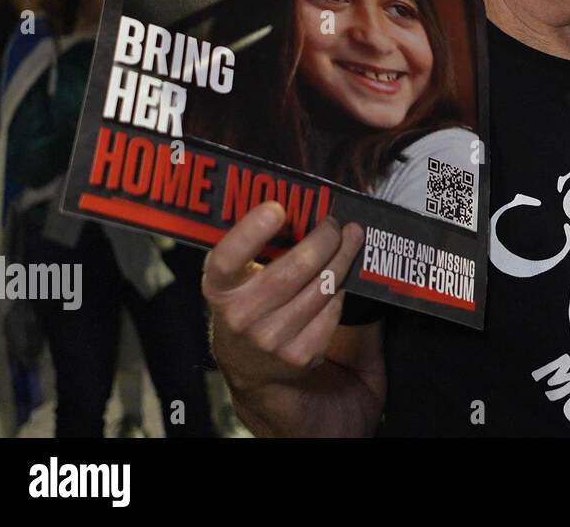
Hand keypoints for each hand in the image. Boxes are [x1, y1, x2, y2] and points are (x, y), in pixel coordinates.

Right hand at [204, 201, 364, 390]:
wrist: (250, 365)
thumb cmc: (247, 303)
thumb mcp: (236, 278)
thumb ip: (256, 247)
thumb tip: (298, 203)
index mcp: (219, 289)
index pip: (227, 259)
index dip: (250, 232)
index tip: (277, 208)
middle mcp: (241, 317)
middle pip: (294, 270)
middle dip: (323, 240)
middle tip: (336, 223)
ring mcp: (271, 339)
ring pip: (321, 288)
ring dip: (342, 259)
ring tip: (350, 239)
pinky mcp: (300, 355)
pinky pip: (332, 310)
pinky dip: (339, 290)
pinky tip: (338, 278)